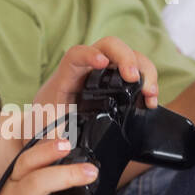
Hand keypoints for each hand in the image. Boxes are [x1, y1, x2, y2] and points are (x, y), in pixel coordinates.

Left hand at [32, 37, 158, 140]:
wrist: (43, 127)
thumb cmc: (43, 127)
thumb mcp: (46, 134)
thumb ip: (56, 139)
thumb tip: (68, 148)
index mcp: (65, 78)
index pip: (76, 55)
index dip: (89, 55)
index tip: (102, 63)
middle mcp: (86, 70)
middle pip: (109, 46)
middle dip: (126, 58)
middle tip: (134, 79)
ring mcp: (102, 74)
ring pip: (127, 57)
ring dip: (143, 70)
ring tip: (150, 94)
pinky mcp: (115, 83)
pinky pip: (134, 72)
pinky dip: (146, 82)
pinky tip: (150, 100)